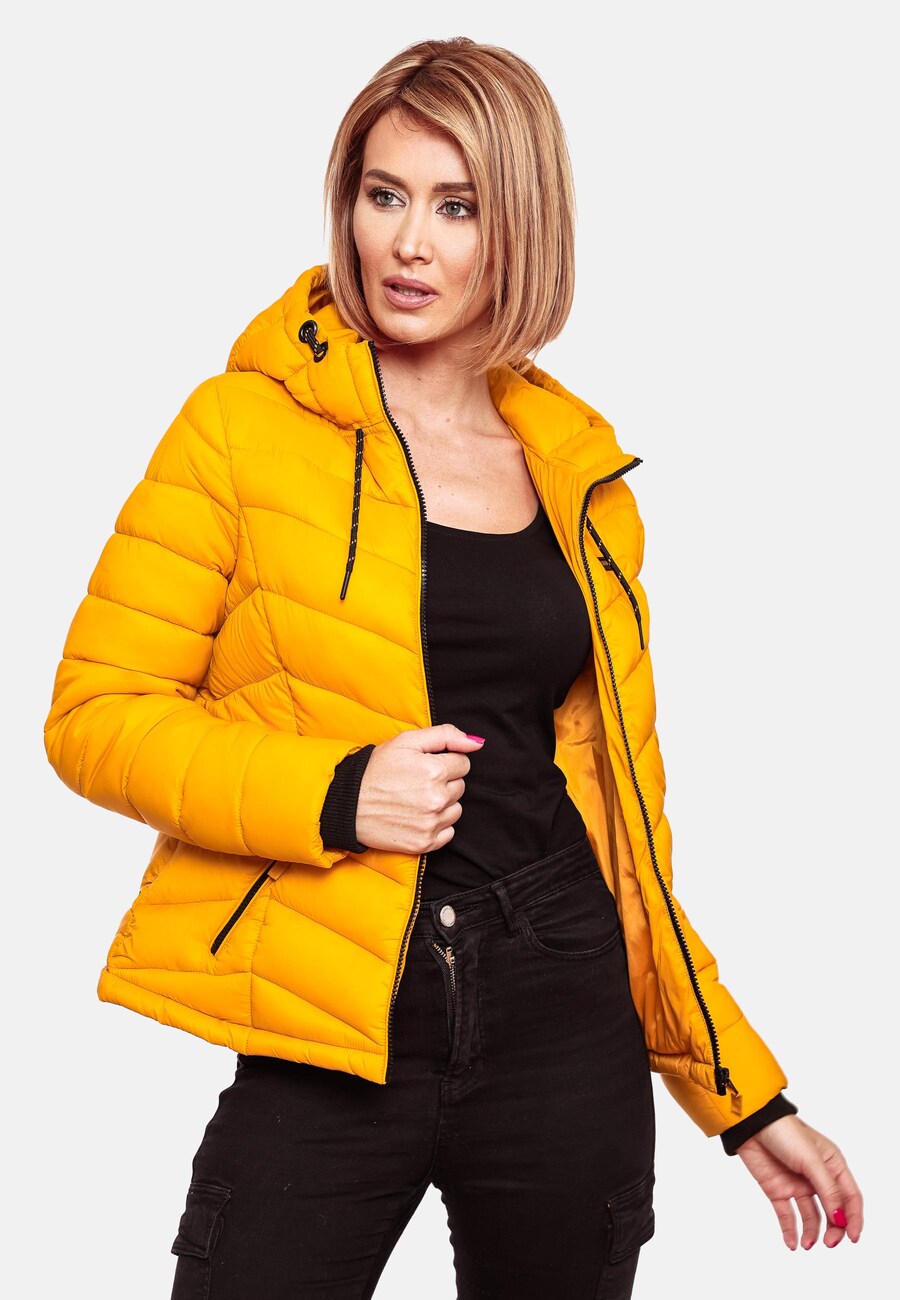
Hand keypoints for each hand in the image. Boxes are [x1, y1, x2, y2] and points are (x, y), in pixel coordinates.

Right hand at [355, 724, 484, 853]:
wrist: (347, 804)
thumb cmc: (376, 769)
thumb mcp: (406, 741)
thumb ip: (445, 735)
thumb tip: (477, 743)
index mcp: (435, 770)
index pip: (463, 763)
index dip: (445, 761)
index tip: (426, 765)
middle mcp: (436, 798)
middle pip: (460, 786)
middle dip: (444, 781)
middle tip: (417, 782)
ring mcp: (431, 823)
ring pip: (456, 809)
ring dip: (443, 804)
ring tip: (416, 799)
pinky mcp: (425, 843)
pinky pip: (448, 832)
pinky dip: (437, 825)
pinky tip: (417, 816)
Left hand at [736, 1114, 862, 1249]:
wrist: (751, 1124)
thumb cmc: (785, 1132)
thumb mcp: (811, 1160)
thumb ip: (827, 1189)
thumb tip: (840, 1218)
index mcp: (832, 1165)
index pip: (850, 1197)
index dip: (854, 1218)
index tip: (853, 1237)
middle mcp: (817, 1178)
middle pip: (833, 1211)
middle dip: (834, 1229)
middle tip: (829, 1243)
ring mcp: (797, 1185)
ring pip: (812, 1216)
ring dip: (812, 1232)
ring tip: (807, 1244)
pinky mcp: (778, 1190)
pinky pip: (787, 1215)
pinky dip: (790, 1231)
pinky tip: (792, 1243)